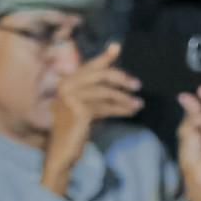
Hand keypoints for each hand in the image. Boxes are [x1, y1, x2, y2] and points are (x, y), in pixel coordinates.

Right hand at [42, 42, 142, 190]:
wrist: (63, 152)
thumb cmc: (76, 129)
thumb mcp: (88, 105)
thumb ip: (99, 90)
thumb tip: (117, 78)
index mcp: (67, 82)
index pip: (90, 66)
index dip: (104, 57)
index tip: (117, 47)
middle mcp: (66, 86)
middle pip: (100, 75)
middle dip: (121, 79)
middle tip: (137, 86)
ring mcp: (71, 98)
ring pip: (105, 92)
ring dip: (124, 98)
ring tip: (138, 104)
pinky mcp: (79, 110)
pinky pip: (105, 106)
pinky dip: (119, 109)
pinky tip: (129, 112)